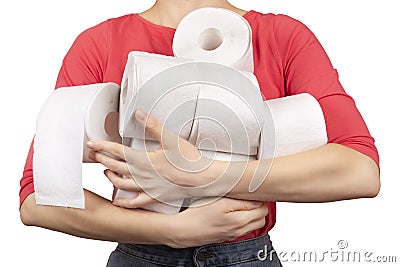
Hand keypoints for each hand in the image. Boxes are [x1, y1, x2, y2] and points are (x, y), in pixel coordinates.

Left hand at [86, 110, 216, 207]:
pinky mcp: (154, 196)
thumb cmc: (189, 160)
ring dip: (109, 177)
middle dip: (102, 159)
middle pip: (115, 167)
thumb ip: (152, 126)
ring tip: (104, 171)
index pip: (117, 151)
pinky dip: (123, 201)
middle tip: (93, 154)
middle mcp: (142, 175)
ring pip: (121, 184)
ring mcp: (147, 188)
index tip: (91, 143)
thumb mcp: (171, 139)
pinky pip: (134, 202)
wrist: (203, 179)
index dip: (102, 146)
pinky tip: (118, 200)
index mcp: (144, 160)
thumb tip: (139, 114)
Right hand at [165, 197, 267, 247]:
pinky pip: (242, 228)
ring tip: (240, 203)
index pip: (262, 209)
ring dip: (251, 214)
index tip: (252, 192)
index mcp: (240, 221)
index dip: (259, 198)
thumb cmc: (197, 215)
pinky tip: (231, 212)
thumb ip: (241, 201)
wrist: (182, 230)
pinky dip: (242, 220)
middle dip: (258, 207)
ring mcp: (233, 234)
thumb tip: (256, 200)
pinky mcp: (226, 236)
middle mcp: (239, 230)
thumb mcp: (220, 202)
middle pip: (261, 218)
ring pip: (253, 225)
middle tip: (248, 196)